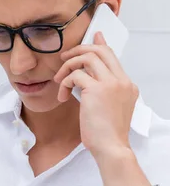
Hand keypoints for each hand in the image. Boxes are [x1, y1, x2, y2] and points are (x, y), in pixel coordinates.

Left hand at [53, 32, 138, 161]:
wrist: (111, 148)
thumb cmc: (107, 134)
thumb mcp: (109, 109)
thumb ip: (103, 91)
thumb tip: (85, 79)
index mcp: (127, 85)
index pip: (112, 56)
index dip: (100, 44)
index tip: (93, 37)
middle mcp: (121, 81)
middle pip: (100, 51)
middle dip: (80, 49)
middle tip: (65, 58)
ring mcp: (110, 83)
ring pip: (87, 58)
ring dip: (68, 66)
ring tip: (59, 79)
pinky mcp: (96, 90)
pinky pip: (75, 76)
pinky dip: (64, 83)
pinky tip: (62, 96)